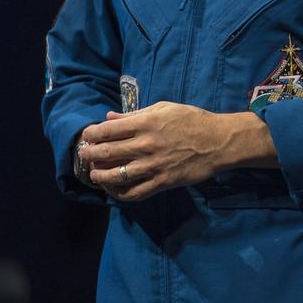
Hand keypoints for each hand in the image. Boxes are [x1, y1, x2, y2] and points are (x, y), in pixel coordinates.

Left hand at [78, 101, 253, 201]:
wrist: (218, 142)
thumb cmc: (192, 120)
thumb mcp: (164, 108)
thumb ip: (135, 114)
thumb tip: (110, 118)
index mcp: (146, 123)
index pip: (108, 130)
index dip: (92, 134)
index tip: (86, 136)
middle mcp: (146, 145)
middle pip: (107, 153)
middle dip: (90, 154)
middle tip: (84, 155)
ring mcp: (153, 166)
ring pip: (116, 176)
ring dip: (100, 176)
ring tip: (94, 174)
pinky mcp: (162, 182)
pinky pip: (135, 193)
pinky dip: (119, 194)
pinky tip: (113, 189)